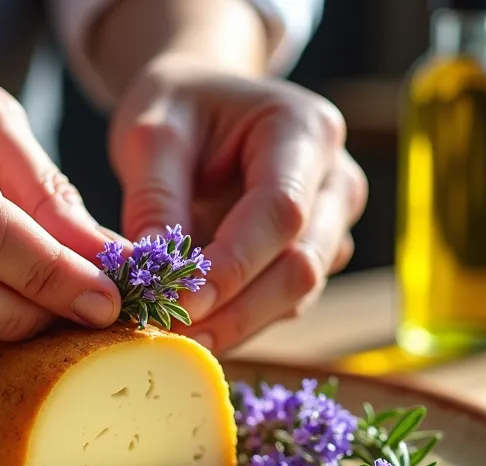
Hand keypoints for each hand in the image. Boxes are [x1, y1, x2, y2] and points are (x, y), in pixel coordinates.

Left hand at [108, 54, 367, 352]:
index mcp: (304, 130)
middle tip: (172, 338)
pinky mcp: (315, 256)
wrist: (201, 104)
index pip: (282, 211)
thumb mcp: (150, 133)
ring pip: (298, 293)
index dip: (234, 264)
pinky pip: (284, 302)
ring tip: (173, 340)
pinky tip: (192, 330)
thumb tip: (151, 272)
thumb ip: (153, 197)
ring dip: (237, 324)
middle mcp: (335, 179)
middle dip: (237, 309)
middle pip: (302, 263)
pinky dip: (238, 322)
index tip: (179, 300)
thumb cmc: (179, 108)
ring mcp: (332, 222)